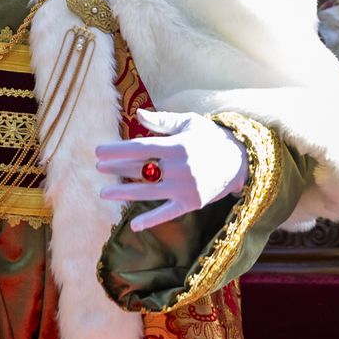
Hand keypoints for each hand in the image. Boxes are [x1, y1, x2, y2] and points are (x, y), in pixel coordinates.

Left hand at [94, 109, 247, 231]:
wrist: (240, 160)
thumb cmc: (210, 137)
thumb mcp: (189, 123)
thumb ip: (162, 121)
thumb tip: (137, 115)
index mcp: (178, 146)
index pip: (140, 148)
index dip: (117, 151)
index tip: (99, 152)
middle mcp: (180, 168)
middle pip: (141, 169)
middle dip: (117, 169)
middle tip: (98, 168)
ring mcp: (186, 188)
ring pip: (148, 192)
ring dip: (124, 193)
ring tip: (104, 192)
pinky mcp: (192, 203)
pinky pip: (167, 213)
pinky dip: (151, 219)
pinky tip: (133, 224)